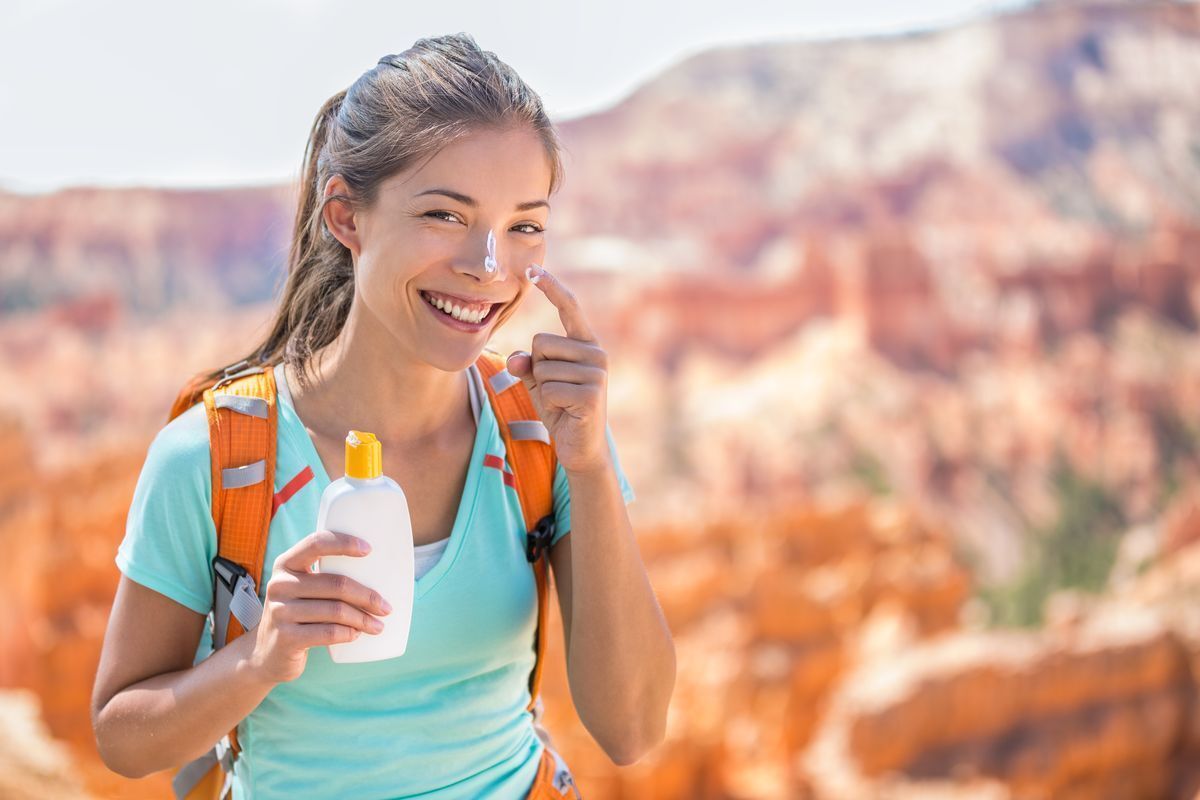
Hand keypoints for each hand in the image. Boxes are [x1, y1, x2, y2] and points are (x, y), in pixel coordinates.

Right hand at [246, 530, 392, 683]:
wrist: (266, 654)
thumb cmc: (297, 615)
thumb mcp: (302, 590)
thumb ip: (325, 577)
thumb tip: (377, 573)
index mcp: (286, 564)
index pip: (316, 543)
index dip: (344, 543)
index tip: (369, 550)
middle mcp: (280, 584)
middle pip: (336, 584)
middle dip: (368, 596)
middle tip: (386, 608)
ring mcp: (280, 611)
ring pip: (336, 610)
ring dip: (363, 619)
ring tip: (377, 625)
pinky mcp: (286, 637)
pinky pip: (328, 633)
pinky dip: (348, 633)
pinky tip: (356, 634)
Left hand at [506, 264, 611, 474]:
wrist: (580, 446)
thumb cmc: (560, 407)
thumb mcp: (539, 381)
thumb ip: (526, 364)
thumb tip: (516, 361)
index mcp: (585, 343)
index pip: (569, 308)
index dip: (552, 288)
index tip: (532, 269)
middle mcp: (596, 353)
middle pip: (541, 342)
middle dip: (537, 368)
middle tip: (555, 390)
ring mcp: (596, 373)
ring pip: (542, 367)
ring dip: (542, 389)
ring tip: (561, 402)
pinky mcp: (591, 394)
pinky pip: (548, 388)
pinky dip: (548, 403)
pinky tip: (566, 412)